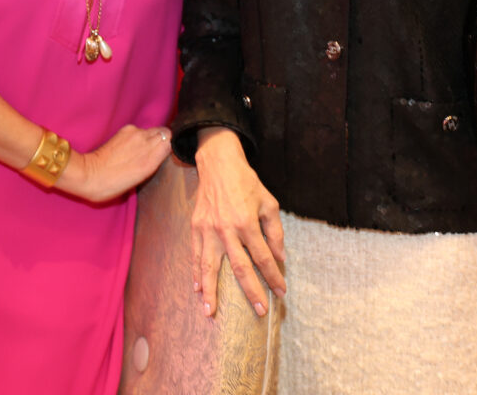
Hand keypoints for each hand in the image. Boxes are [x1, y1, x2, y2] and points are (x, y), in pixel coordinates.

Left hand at [61, 124, 171, 202]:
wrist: (90, 175)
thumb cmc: (113, 185)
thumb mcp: (140, 179)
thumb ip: (153, 162)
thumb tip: (161, 151)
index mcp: (151, 162)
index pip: (171, 143)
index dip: (169, 146)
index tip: (165, 153)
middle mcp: (146, 144)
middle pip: (165, 133)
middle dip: (163, 139)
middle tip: (154, 150)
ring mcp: (136, 134)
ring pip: (153, 130)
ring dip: (151, 137)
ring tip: (140, 149)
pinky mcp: (126, 129)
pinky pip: (140, 129)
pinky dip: (139, 135)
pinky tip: (130, 145)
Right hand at [192, 127, 285, 317]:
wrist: (218, 163)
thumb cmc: (246, 182)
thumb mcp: (268, 201)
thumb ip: (275, 230)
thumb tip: (279, 256)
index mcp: (247, 222)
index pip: (263, 257)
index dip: (273, 276)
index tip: (281, 292)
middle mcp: (227, 229)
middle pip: (240, 268)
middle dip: (251, 291)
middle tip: (259, 311)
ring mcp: (209, 229)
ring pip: (210, 266)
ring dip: (211, 291)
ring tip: (210, 313)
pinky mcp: (196, 227)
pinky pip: (195, 254)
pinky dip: (195, 273)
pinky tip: (197, 289)